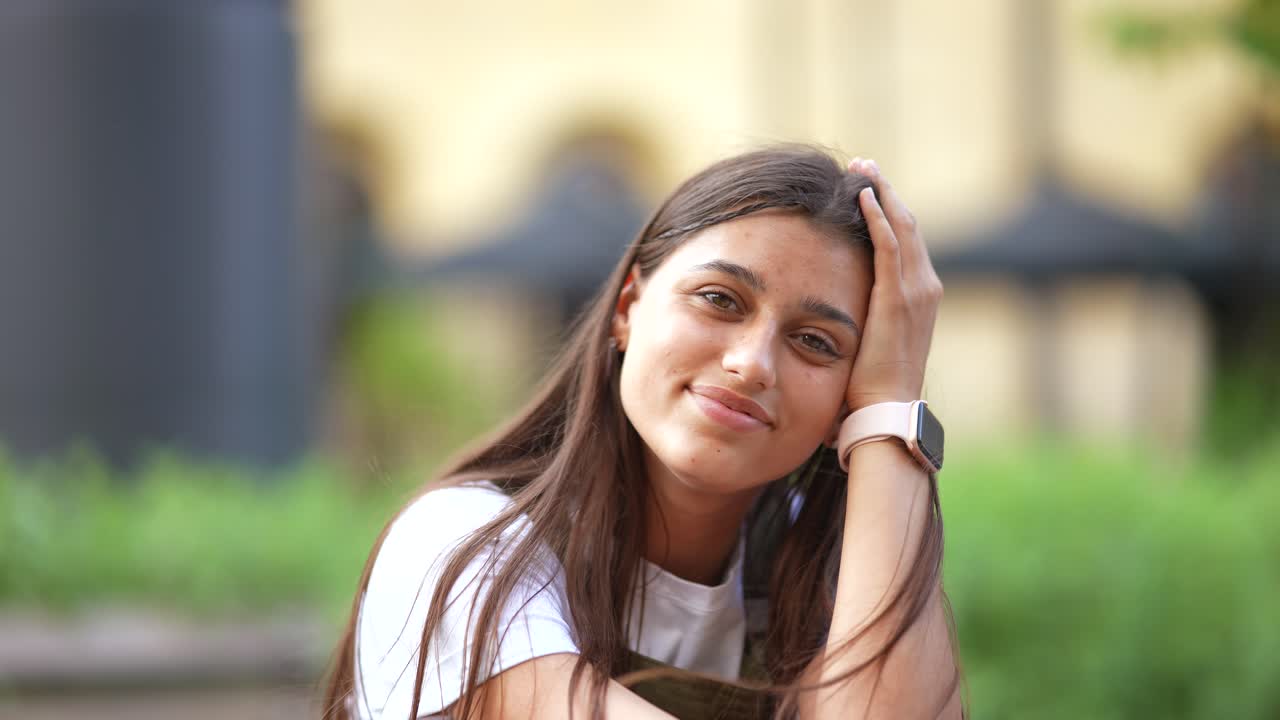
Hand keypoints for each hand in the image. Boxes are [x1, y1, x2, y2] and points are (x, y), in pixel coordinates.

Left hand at [844, 158, 942, 411]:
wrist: (887, 410)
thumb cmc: (873, 386)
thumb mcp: (874, 340)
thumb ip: (868, 315)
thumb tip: (839, 306)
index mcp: (920, 296)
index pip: (907, 241)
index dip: (889, 210)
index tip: (867, 187)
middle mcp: (925, 287)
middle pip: (908, 224)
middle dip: (885, 192)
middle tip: (864, 166)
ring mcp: (916, 291)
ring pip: (902, 227)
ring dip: (881, 194)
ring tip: (862, 169)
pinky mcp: (898, 298)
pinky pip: (889, 246)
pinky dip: (878, 217)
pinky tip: (862, 196)